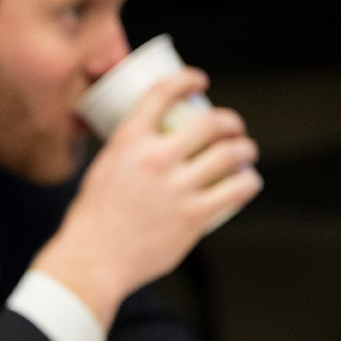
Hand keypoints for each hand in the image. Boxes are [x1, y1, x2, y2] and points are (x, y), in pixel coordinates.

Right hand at [32, 70, 260, 328]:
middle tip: (232, 128)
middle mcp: (155, 159)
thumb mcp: (102, 171)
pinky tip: (247, 182)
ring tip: (244, 154)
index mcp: (127, 143)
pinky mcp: (195, 216)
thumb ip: (129, 155)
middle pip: (211, 122)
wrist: (92, 260)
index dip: (187, 80)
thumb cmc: (92, 221)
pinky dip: (249, 182)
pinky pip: (238, 190)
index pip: (163, 93)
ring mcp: (178, 188)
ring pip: (232, 154)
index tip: (198, 81)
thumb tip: (152, 144)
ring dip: (245, 150)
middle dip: (230, 121)